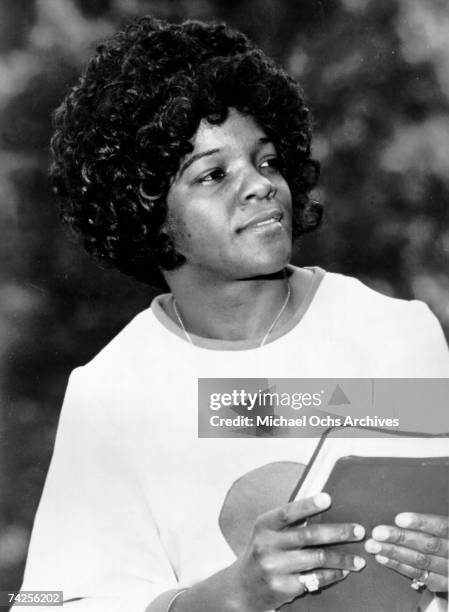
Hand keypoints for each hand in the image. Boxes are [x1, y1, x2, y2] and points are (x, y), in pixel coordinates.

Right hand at [231, 492, 365, 611]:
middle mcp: (266, 545)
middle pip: (309, 535)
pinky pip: (314, 579)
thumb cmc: (263, 552)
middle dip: (338, 533)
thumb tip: (323, 504)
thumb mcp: (267, 533)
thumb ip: (289, 522)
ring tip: (359, 559)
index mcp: (264, 525)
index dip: (308, 505)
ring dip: (342, 559)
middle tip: (359, 531)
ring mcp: (274, 568)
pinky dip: (332, 575)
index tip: (329, 499)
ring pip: (316, 559)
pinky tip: (343, 572)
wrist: (243, 588)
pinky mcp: (282, 588)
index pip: (288, 512)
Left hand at [365, 513, 447, 592]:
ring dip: (394, 553)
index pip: (441, 526)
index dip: (420, 522)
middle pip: (427, 545)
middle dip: (400, 538)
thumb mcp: (443, 528)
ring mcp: (448, 570)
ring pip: (420, 561)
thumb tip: (400, 515)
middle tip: (377, 533)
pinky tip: (382, 558)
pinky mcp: (441, 583)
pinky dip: (399, 566)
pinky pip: (418, 575)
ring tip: (374, 545)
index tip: (399, 519)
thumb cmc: (444, 538)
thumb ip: (429, 522)